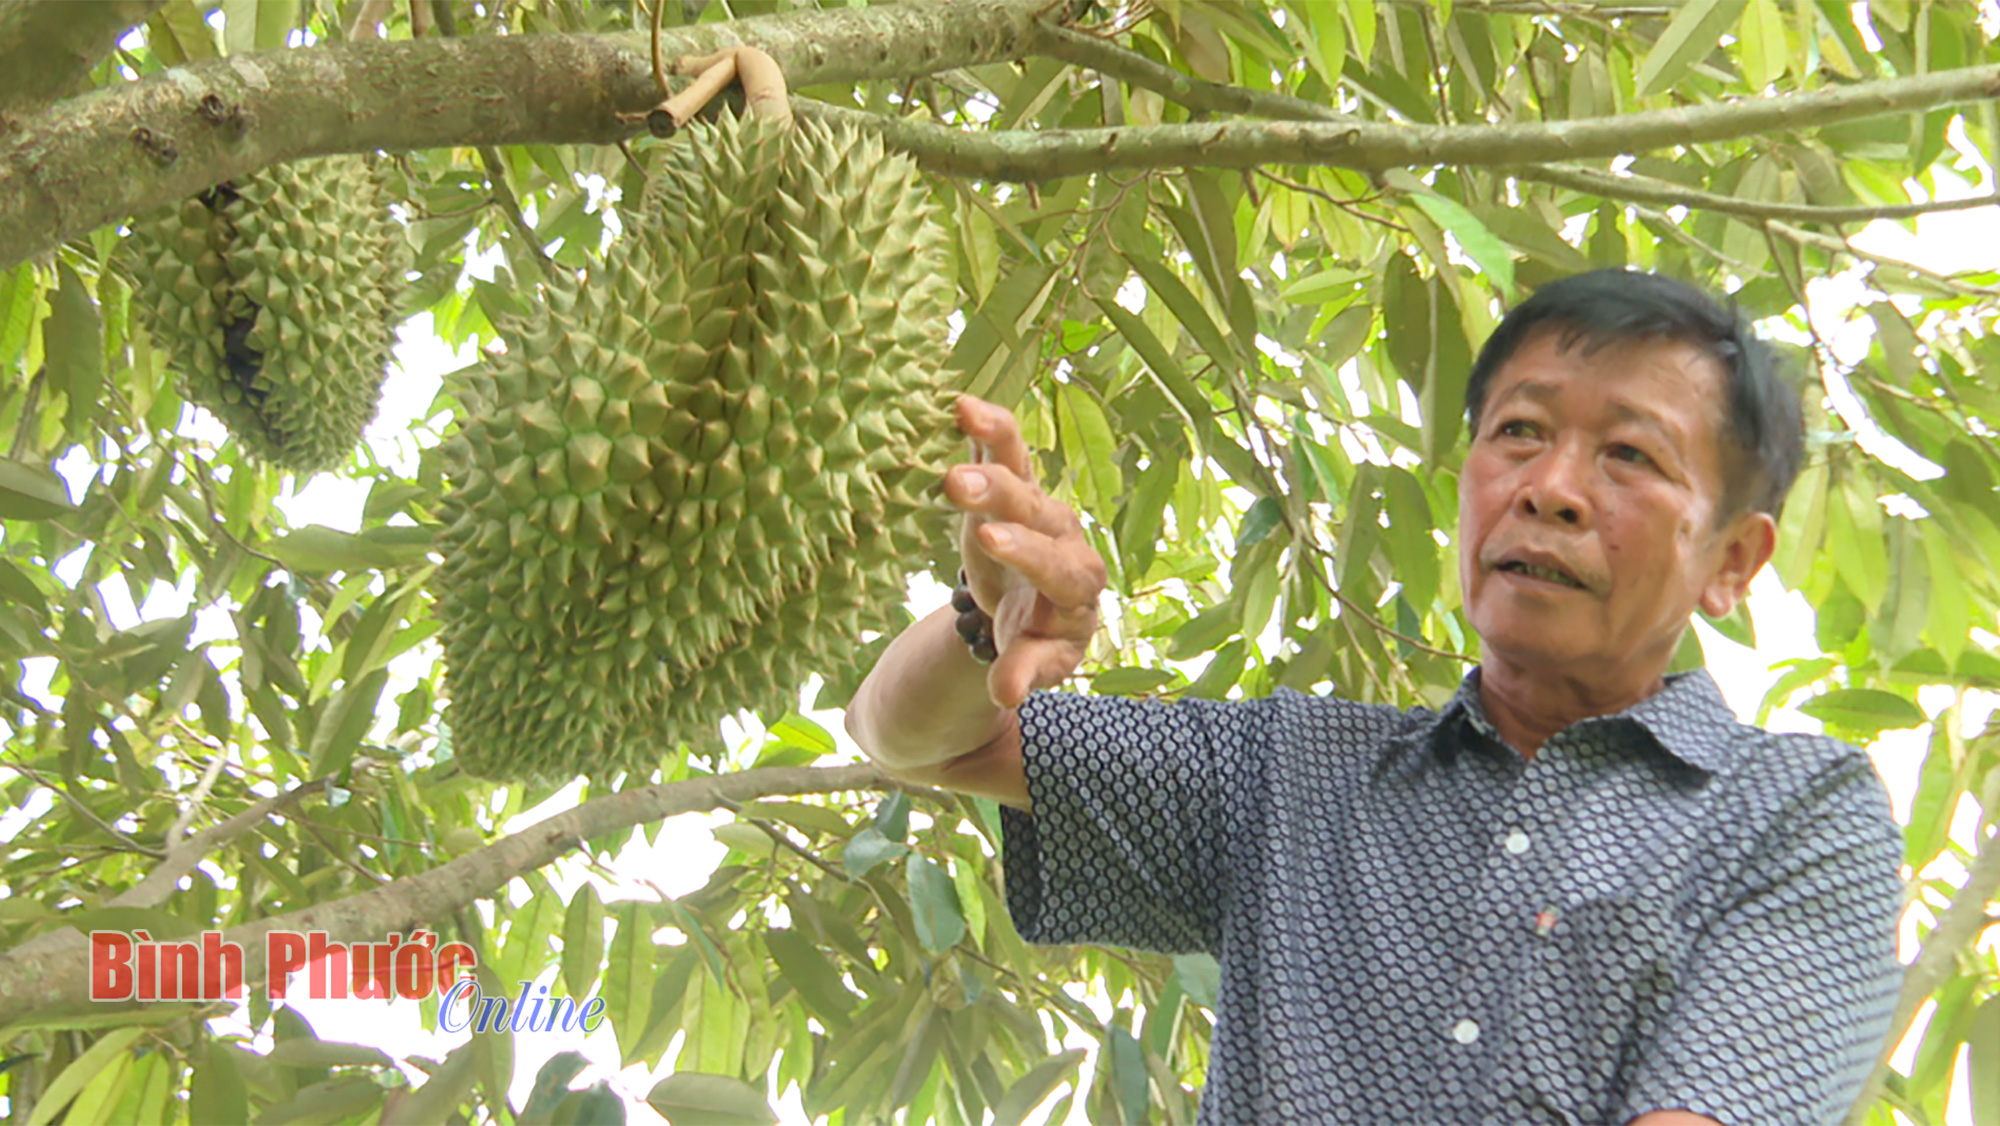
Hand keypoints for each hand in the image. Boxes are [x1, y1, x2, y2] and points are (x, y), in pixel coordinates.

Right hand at [947, 395, 1107, 709]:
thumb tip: (1004, 695)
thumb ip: (1022, 673)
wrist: (1029, 612)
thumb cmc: (1034, 640)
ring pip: (1023, 472)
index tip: (987, 539)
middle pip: (1038, 513)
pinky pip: (1005, 450)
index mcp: (1076, 588)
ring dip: (993, 445)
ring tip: (962, 414)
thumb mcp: (1032, 662)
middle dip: (999, 497)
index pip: (1058, 568)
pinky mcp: (1015, 484)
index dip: (1025, 552)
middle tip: (957, 484)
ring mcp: (1039, 507)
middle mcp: (1065, 539)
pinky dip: (987, 427)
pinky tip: (959, 401)